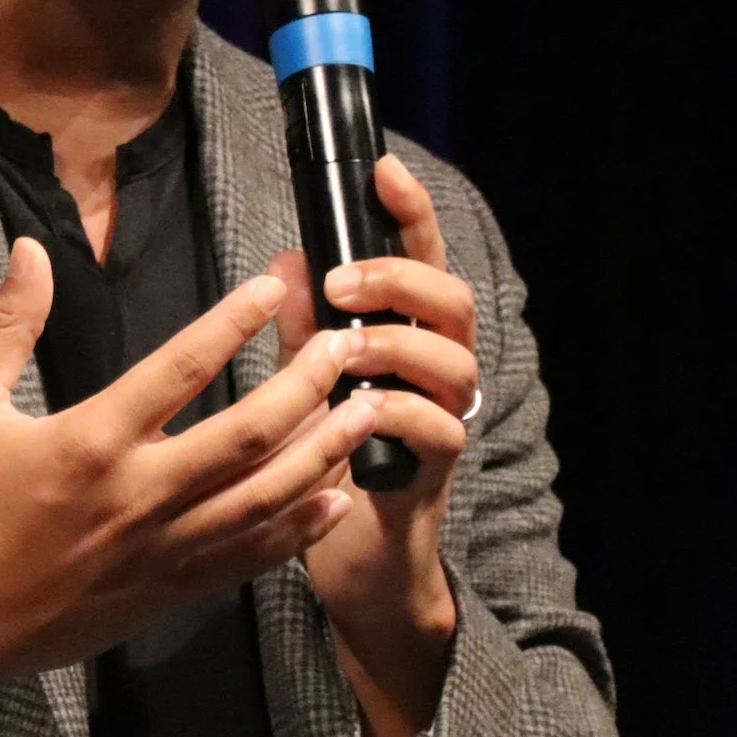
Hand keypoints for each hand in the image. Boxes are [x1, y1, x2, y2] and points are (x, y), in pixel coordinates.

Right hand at [0, 239, 379, 736]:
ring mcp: (160, 551)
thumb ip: (7, 325)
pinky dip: (299, 529)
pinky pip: (249, 558)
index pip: (181, 368)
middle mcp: (139, 496)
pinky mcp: (166, 593)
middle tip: (350, 347)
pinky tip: (336, 501)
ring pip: (265, 499)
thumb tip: (31, 249)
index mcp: (90, 441)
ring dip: (324, 452)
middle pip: (250, 435)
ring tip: (367, 410)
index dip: (234, 322)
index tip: (275, 288)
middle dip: (310, 386)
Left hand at [268, 151, 476, 736]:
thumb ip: (301, 330)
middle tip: (341, 282)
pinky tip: (362, 410)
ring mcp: (443, 421)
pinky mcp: (433, 475)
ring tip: (346, 346)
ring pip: (452, 362)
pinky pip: (437, 430)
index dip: (409, 214)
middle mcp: (437, 372)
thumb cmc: (323, 468)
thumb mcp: (303, 387)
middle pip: (452, 300)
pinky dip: (400, 413)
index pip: (420, 261)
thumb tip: (283, 264)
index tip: (382, 170)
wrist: (350, 566)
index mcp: (405, 339)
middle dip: (400, 280)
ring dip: (397, 343)